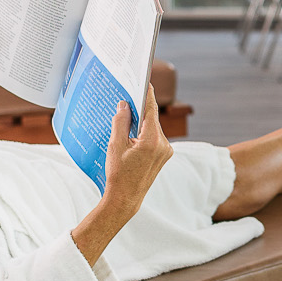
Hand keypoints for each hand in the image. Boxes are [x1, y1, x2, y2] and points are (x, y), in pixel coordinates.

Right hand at [72, 89, 171, 265]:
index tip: (145, 81)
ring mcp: (166, 151)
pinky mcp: (164, 155)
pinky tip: (132, 133)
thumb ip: (120, 122)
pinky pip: (154, 137)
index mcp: (152, 140)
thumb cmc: (118, 174)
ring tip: (126, 116)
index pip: (150, 110)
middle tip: (128, 97)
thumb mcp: (115, 146)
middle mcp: (163, 144)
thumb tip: (125, 105)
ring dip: (141, 123)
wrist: (126, 198)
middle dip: (140, 110)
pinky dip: (144, 133)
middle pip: (151, 118)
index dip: (147, 94)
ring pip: (153, 128)